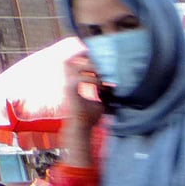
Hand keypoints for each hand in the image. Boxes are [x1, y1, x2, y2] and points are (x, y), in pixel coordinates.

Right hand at [61, 51, 103, 166]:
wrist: (82, 128)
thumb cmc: (90, 116)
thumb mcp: (101, 101)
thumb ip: (106, 91)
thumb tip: (116, 85)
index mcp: (75, 81)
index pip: (77, 61)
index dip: (87, 57)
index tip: (104, 61)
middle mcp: (70, 80)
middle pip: (74, 58)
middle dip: (91, 60)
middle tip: (105, 68)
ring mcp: (68, 84)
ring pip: (75, 65)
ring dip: (91, 68)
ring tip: (103, 78)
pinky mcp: (70, 90)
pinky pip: (79, 78)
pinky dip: (92, 80)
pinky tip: (101, 87)